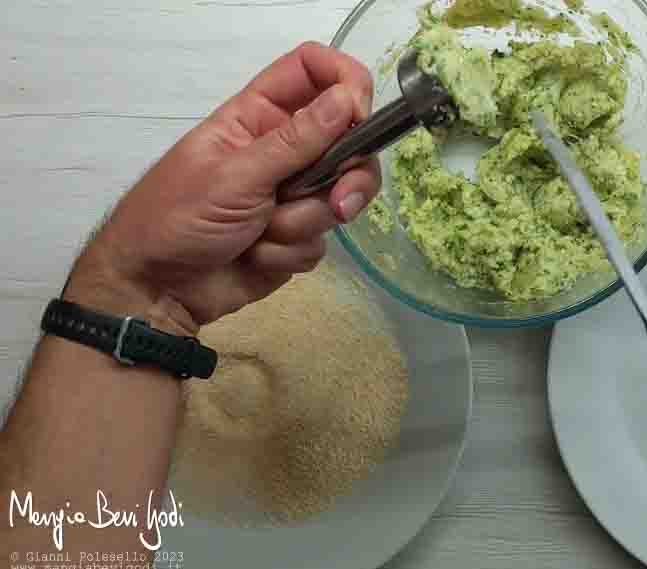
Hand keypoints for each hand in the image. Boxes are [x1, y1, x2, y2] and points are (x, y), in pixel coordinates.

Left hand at [63, 42, 379, 333]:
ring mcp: (292, 193)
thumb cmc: (177, 219)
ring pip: (339, 196)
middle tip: (337, 201)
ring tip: (262, 235)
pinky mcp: (296, 236)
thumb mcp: (236, 175)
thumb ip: (296, 141)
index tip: (361, 114)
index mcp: (258, 116)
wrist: (156, 289)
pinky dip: (291, 252)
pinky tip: (256, 257)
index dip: (344, 81)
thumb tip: (347, 97)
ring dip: (303, 222)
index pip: (312, 72)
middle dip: (348, 174)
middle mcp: (282, 149)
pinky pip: (322, 239)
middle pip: (347, 139)